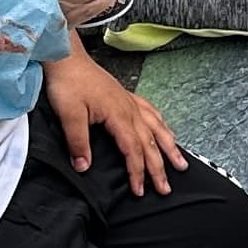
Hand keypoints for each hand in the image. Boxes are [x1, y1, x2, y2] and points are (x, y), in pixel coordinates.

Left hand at [43, 46, 184, 195]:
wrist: (67, 58)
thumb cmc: (68, 83)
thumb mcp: (69, 114)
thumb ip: (78, 142)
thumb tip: (84, 166)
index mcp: (119, 115)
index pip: (133, 150)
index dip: (138, 172)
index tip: (140, 190)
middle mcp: (129, 109)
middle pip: (150, 143)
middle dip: (159, 167)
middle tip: (166, 187)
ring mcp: (130, 102)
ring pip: (156, 128)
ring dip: (169, 147)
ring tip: (180, 162)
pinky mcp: (125, 96)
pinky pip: (151, 112)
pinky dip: (161, 124)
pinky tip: (164, 129)